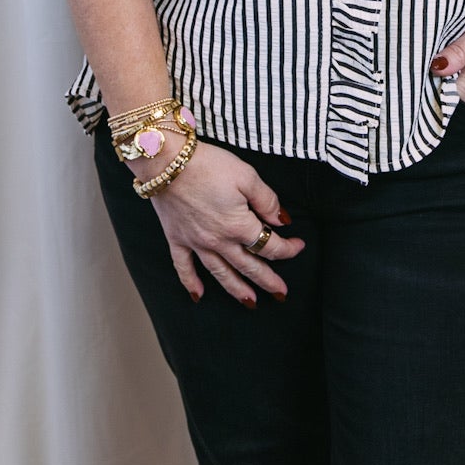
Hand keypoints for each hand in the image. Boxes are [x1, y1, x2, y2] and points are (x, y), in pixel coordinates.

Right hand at [139, 137, 305, 305]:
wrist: (166, 161)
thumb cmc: (208, 164)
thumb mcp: (247, 175)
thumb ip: (267, 200)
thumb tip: (281, 221)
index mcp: (239, 226)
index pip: (270, 246)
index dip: (288, 249)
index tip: (298, 247)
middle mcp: (219, 240)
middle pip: (249, 266)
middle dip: (268, 281)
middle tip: (281, 294)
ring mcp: (196, 242)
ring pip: (221, 273)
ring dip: (237, 290)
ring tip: (251, 303)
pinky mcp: (177, 238)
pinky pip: (184, 267)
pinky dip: (191, 283)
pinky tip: (199, 296)